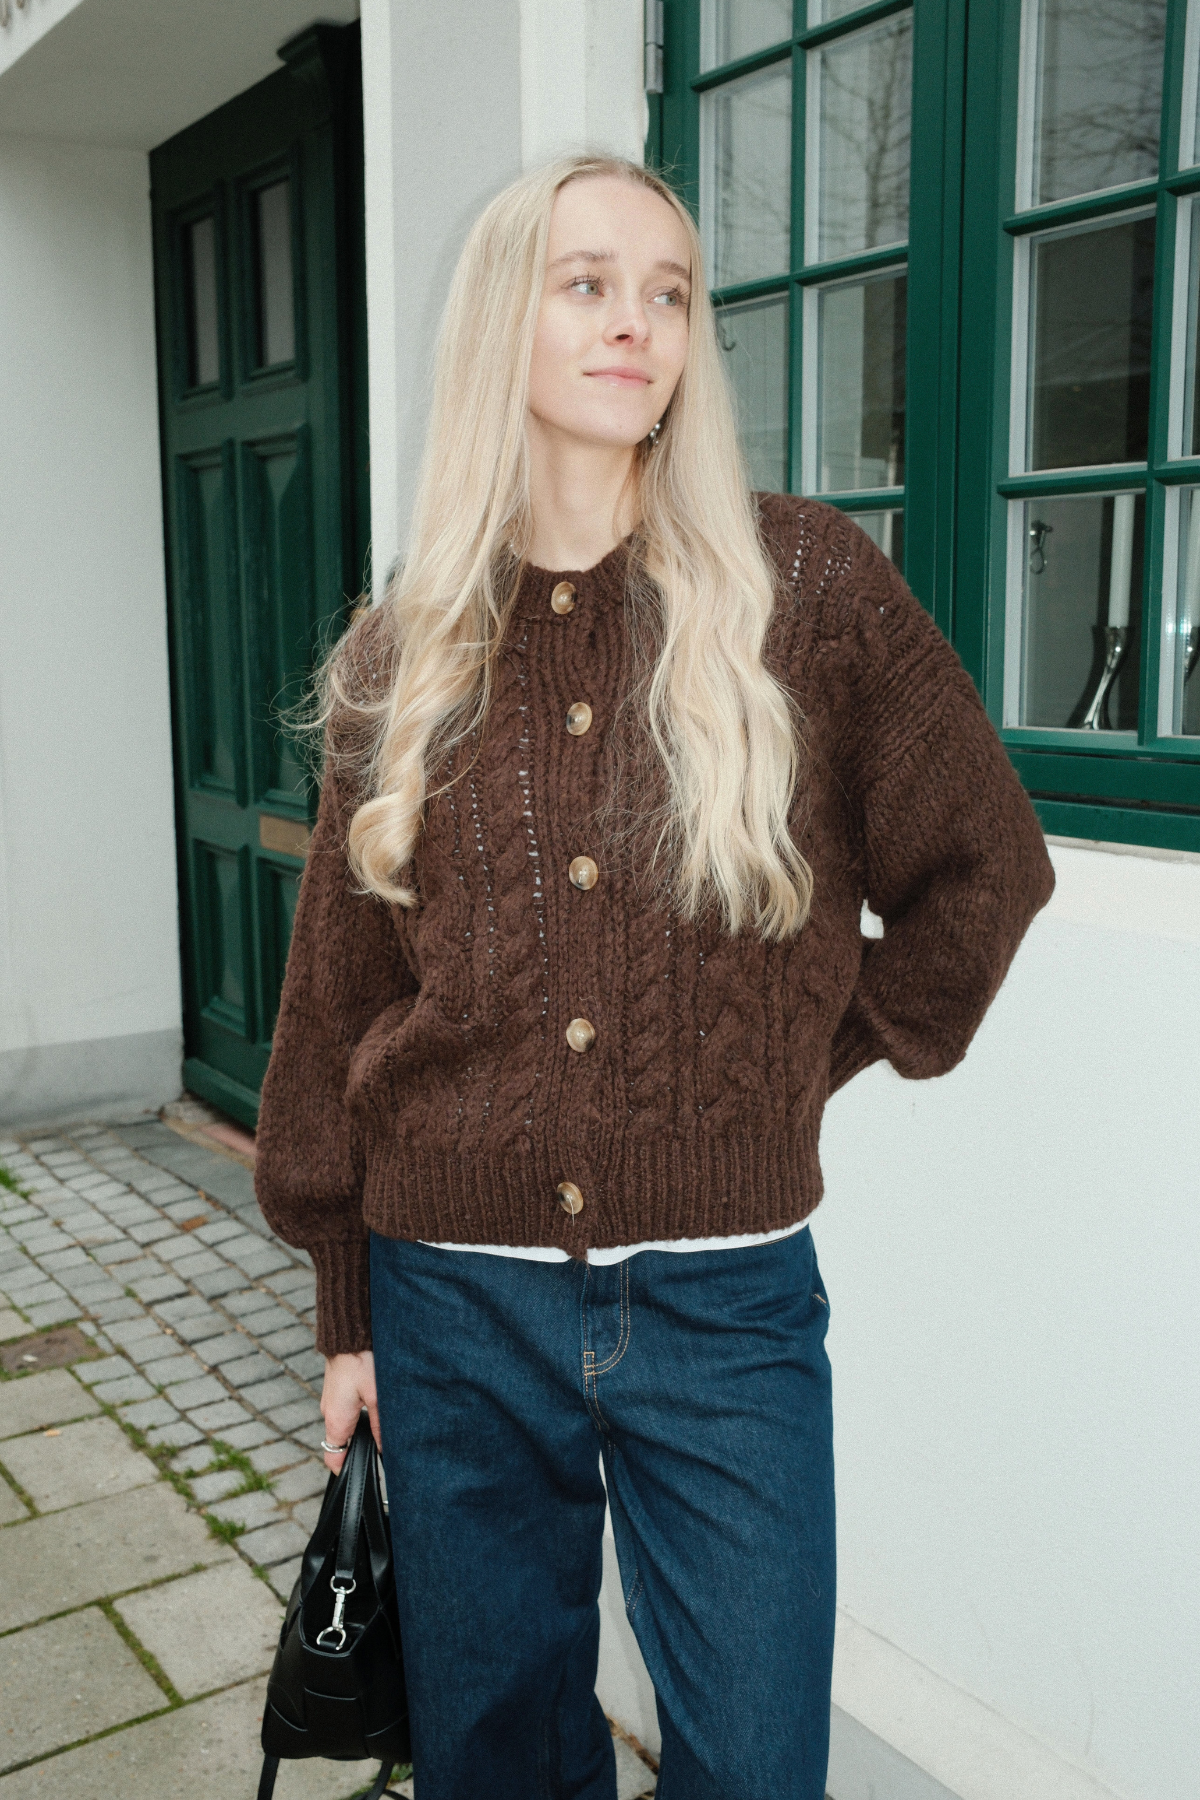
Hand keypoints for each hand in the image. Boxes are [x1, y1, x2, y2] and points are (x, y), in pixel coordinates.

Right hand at [320, 1350, 381, 1472]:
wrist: (348, 1335)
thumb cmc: (361, 1362)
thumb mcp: (377, 1397)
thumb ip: (380, 1426)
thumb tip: (384, 1449)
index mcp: (336, 1421)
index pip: (333, 1458)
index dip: (347, 1470)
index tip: (363, 1474)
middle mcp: (328, 1413)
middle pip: (339, 1444)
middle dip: (356, 1451)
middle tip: (378, 1453)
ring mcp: (330, 1402)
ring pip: (342, 1428)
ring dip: (357, 1433)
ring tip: (379, 1432)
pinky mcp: (335, 1391)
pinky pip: (342, 1413)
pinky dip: (355, 1418)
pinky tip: (372, 1410)